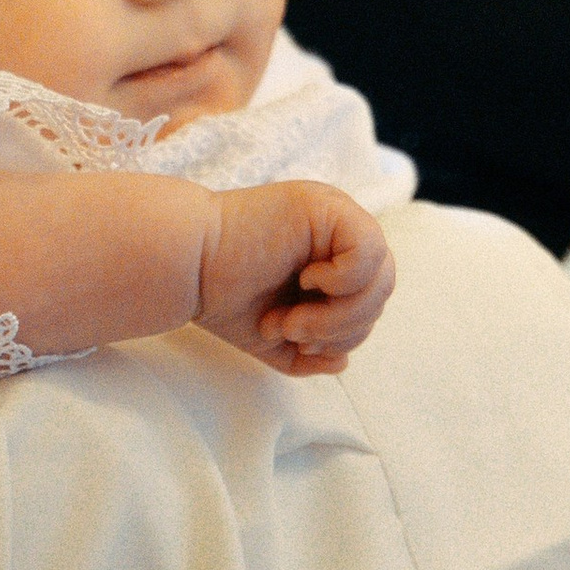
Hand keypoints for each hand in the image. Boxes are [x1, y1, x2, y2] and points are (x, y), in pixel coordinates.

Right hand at [196, 181, 393, 372]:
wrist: (188, 269)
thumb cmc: (222, 297)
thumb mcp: (274, 336)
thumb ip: (310, 352)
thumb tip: (342, 362)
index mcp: (330, 257)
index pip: (369, 302)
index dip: (344, 333)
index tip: (296, 338)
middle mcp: (337, 234)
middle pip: (381, 292)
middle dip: (342, 328)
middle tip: (293, 330)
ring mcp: (334, 215)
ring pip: (381, 277)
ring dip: (338, 314)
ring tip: (292, 318)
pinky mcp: (326, 207)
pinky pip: (369, 250)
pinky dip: (344, 280)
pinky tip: (307, 279)